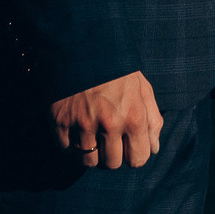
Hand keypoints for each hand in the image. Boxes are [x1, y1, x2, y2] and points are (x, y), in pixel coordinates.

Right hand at [49, 71, 163, 169]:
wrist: (84, 49)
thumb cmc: (118, 71)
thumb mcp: (143, 89)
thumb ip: (152, 120)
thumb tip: (154, 148)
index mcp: (133, 117)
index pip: (137, 159)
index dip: (134, 156)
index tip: (129, 148)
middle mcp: (109, 124)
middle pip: (111, 164)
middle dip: (112, 156)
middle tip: (109, 142)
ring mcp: (82, 124)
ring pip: (87, 162)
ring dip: (91, 154)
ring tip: (93, 138)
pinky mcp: (60, 122)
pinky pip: (66, 150)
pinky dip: (70, 145)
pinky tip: (76, 131)